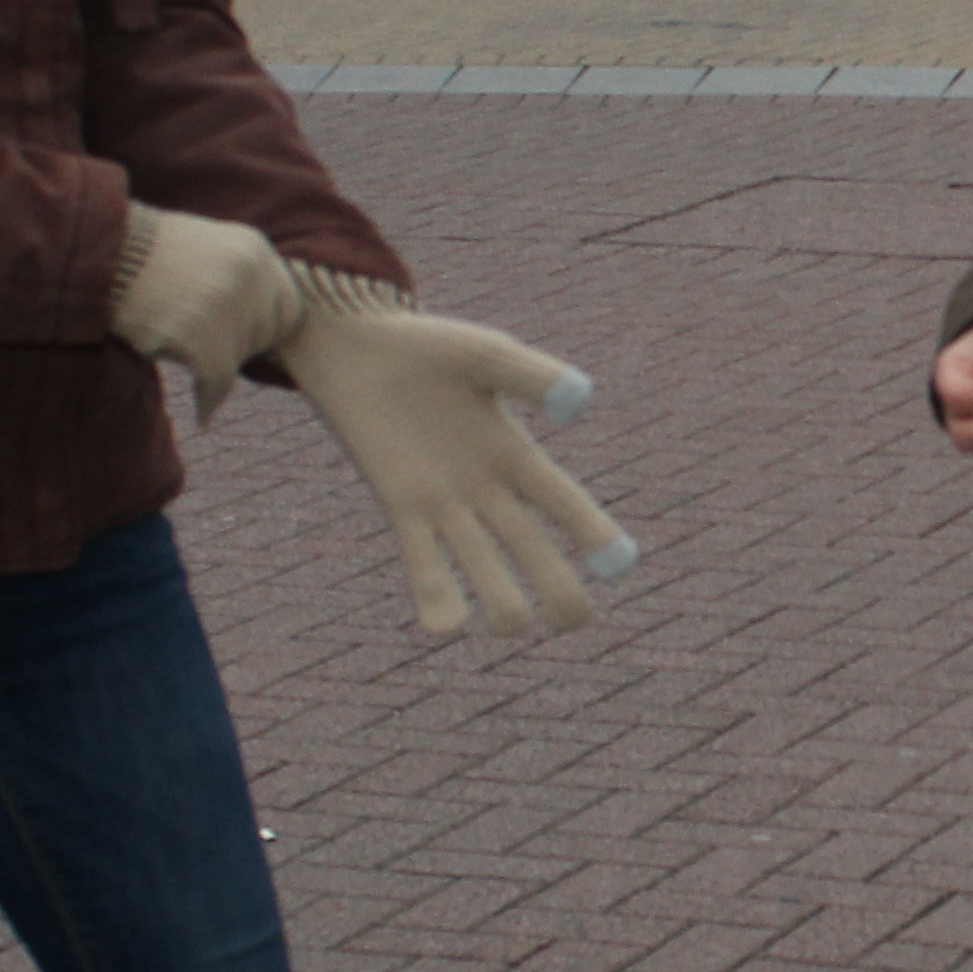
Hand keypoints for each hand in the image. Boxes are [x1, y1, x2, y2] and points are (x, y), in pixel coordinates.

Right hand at [108, 205, 304, 423]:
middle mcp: (251, 277)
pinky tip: (203, 413)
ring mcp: (229, 309)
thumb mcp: (205, 246)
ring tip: (184, 357)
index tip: (247, 338)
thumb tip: (264, 316)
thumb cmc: (143, 255)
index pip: (288, 304)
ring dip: (215, 368)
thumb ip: (240, 274)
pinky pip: (218, 385)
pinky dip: (208, 402)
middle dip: (242, 347)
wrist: (100, 256)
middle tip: (208, 348)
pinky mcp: (205, 340)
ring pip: (239, 361)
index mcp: (254, 249)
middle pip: (267, 336)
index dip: (268, 326)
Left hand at [272, 287, 635, 638]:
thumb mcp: (487, 356)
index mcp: (515, 454)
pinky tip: (445, 626)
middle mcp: (485, 489)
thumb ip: (534, 376)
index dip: (595, 535)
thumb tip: (581, 402)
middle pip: (534, 552)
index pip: (567, 505)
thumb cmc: (425, 346)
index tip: (619, 567)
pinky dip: (435, 595)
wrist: (353, 345)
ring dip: (501, 603)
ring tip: (511, 622)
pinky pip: (422, 560)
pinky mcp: (401, 505)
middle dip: (559, 591)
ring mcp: (443, 503)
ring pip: (482, 567)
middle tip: (573, 620)